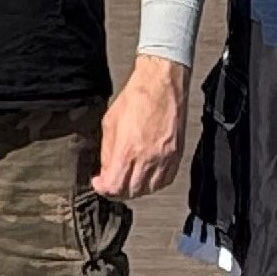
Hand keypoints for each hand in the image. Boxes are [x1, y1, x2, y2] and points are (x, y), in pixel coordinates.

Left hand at [95, 55, 187, 197]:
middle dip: (118, 190)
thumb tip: (106, 170)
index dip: (103, 189)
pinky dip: (154, 182)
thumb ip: (107, 152)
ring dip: (136, 188)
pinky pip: (166, 180)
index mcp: (127, 151)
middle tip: (112, 180)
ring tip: (129, 177)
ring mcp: (165, 158)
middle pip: (131, 192)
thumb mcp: (110, 123)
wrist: (162, 84)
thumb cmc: (137, 97)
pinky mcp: (177, 154)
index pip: (114, 188)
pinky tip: (147, 173)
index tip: (99, 182)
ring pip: (149, 189)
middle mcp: (147, 158)